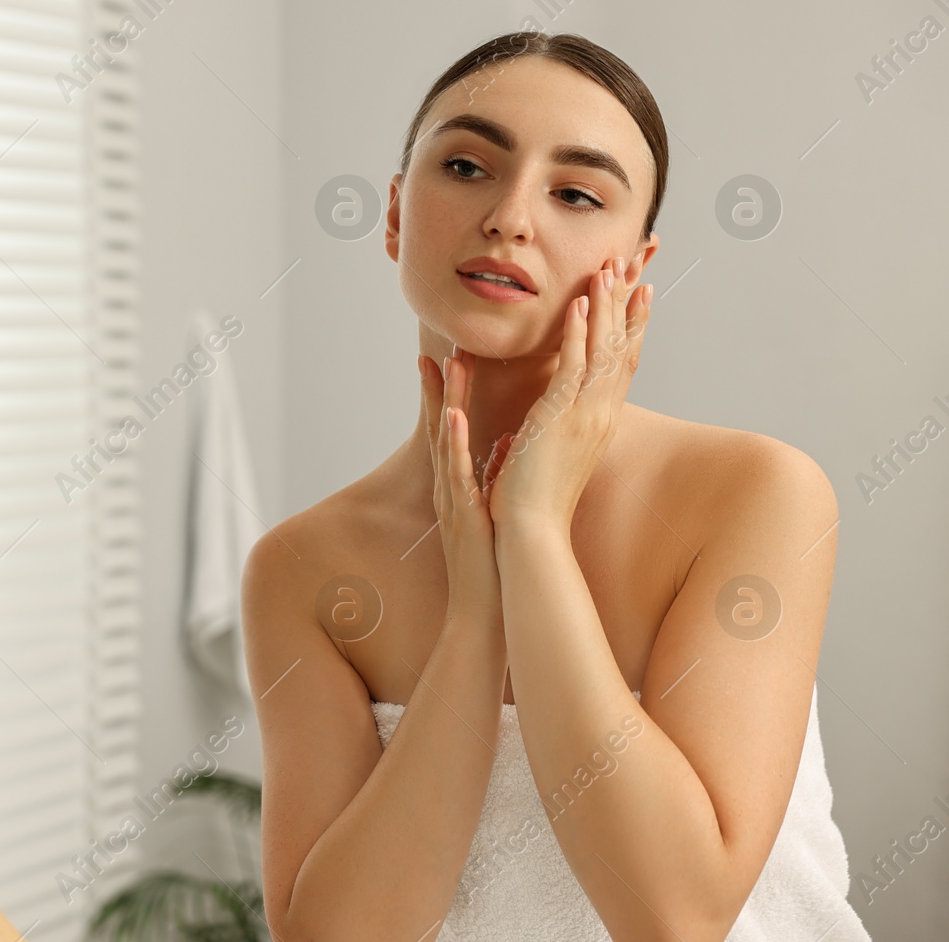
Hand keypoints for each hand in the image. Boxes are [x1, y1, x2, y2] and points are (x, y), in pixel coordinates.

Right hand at [419, 350, 514, 627]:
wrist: (484, 611)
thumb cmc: (491, 563)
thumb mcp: (493, 506)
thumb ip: (497, 470)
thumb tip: (511, 438)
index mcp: (460, 483)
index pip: (452, 428)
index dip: (448, 391)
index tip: (448, 354)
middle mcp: (450, 485)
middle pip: (443, 425)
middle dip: (444, 384)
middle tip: (445, 343)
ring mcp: (453, 498)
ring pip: (446, 441)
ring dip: (446, 401)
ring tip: (447, 363)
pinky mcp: (463, 514)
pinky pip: (456, 473)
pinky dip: (454, 444)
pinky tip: (453, 417)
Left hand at [486, 255, 652, 531]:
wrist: (531, 531)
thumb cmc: (535, 499)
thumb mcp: (550, 454)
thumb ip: (550, 432)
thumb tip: (539, 424)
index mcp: (598, 421)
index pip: (622, 364)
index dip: (633, 326)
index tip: (641, 293)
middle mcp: (600, 414)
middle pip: (620, 348)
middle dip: (624, 305)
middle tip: (630, 266)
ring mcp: (583, 415)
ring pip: (601, 350)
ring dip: (604, 307)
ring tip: (606, 270)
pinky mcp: (559, 418)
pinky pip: (571, 366)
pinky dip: (576, 334)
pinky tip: (578, 305)